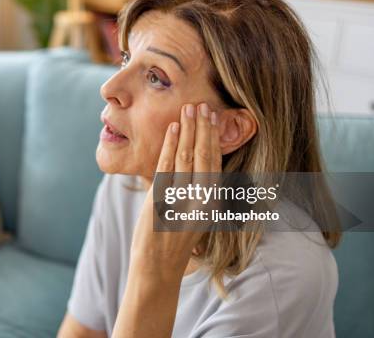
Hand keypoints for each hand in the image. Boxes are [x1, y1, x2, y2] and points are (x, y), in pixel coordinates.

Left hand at [129, 102, 221, 281]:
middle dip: (202, 128)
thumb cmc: (176, 239)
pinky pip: (166, 166)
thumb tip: (200, 161)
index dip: (214, 138)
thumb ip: (199, 190)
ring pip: (186, 157)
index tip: (213, 118)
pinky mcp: (160, 200)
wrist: (158, 266)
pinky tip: (172, 129)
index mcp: (211, 203)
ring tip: (188, 109)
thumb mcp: (196, 215)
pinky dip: (169, 145)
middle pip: (203, 155)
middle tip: (202, 105)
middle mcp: (200, 200)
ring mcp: (180, 200)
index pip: (215, 163)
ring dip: (187, 130)